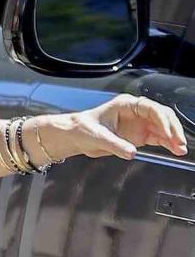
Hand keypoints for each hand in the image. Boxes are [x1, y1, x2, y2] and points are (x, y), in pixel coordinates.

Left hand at [37, 95, 187, 163]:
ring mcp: (140, 124)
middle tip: (179, 142)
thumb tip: (131, 152)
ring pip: (163, 128)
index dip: (161, 119)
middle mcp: (136, 112)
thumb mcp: (97, 137)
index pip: (151, 108)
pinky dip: (167, 144)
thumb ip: (115, 145)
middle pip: (162, 116)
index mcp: (127, 104)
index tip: (166, 132)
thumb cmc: (84, 128)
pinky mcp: (140, 136)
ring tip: (181, 149)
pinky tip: (174, 150)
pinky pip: (158, 138)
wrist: (76, 136)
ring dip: (173, 137)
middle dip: (172, 128)